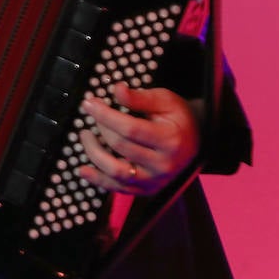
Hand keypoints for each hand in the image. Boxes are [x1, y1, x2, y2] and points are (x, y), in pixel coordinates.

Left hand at [77, 81, 201, 195]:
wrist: (195, 141)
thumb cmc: (178, 118)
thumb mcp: (165, 101)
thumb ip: (140, 97)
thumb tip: (116, 89)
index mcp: (170, 140)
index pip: (130, 128)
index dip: (105, 115)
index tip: (90, 103)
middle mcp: (163, 164)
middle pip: (120, 146)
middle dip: (100, 127)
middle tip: (91, 114)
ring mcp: (154, 180)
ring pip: (116, 172)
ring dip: (93, 153)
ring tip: (85, 135)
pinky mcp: (146, 189)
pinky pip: (117, 188)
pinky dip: (97, 180)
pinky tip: (83, 169)